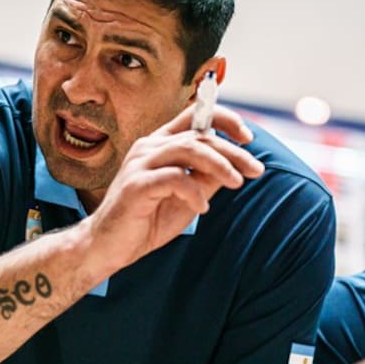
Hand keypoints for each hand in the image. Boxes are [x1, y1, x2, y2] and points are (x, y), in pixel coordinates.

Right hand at [82, 102, 264, 276]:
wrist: (109, 247)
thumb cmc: (146, 221)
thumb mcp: (186, 198)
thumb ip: (205, 179)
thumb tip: (235, 167)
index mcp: (159, 144)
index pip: (194, 116)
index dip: (224, 119)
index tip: (247, 137)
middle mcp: (149, 147)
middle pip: (198, 135)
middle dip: (232, 152)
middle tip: (255, 170)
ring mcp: (140, 164)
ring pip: (188, 149)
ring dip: (219, 165)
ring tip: (236, 183)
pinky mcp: (136, 185)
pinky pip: (174, 178)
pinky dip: (194, 191)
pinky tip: (202, 207)